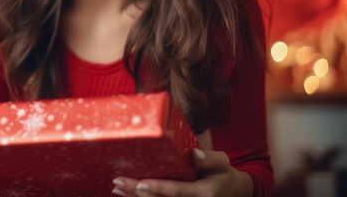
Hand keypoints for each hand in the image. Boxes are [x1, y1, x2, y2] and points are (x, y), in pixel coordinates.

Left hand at [111, 148, 252, 196]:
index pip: (177, 191)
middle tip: (118, 182)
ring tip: (116, 187)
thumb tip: (195, 153)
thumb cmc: (223, 174)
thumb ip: (211, 159)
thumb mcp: (223, 163)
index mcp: (202, 193)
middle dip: (137, 192)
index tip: (141, 183)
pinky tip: (126, 193)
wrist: (230, 192)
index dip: (158, 188)